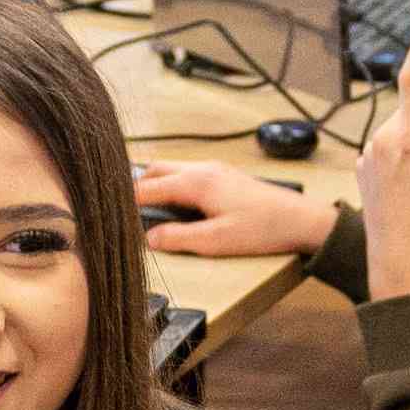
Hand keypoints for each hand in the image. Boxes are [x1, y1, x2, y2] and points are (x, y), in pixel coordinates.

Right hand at [131, 163, 327, 263]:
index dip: (125, 202)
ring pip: (171, 170)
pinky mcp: (224, 176)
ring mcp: (214, 169)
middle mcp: (202, 169)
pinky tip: (175, 206)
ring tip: (145, 210)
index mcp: (196, 182)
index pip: (146, 188)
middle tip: (122, 211)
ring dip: (155, 185)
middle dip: (135, 188)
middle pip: (154, 171)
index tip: (108, 213)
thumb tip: (149, 239)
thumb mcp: (216, 241)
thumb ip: (178, 238)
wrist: (301, 220)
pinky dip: (172, 185)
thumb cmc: (264, 229)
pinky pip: (186, 173)